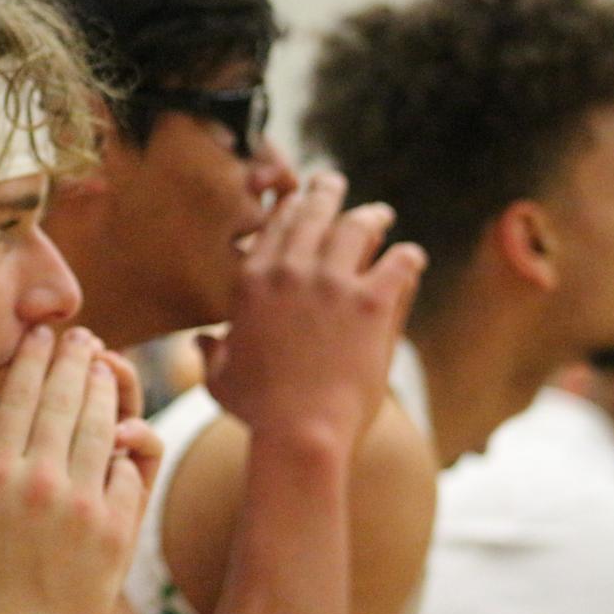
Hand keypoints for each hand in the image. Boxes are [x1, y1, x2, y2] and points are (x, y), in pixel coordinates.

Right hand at [0, 326, 160, 613]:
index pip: (20, 396)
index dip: (33, 359)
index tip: (40, 335)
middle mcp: (40, 480)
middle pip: (64, 399)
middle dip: (74, 359)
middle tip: (80, 335)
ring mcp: (82, 503)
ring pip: (100, 425)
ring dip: (104, 389)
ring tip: (105, 366)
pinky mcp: (115, 529)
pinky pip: (128, 471)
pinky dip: (128, 446)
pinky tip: (125, 425)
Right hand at [200, 171, 424, 448]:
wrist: (299, 430)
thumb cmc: (257, 410)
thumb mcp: (219, 379)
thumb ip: (210, 353)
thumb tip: (202, 341)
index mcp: (251, 281)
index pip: (274, 228)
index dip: (288, 209)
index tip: (297, 202)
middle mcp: (290, 270)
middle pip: (314, 213)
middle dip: (325, 193)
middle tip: (333, 183)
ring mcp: (332, 282)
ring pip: (357, 227)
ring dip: (370, 217)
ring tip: (379, 215)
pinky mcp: (372, 301)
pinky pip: (400, 263)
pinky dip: (407, 258)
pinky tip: (411, 259)